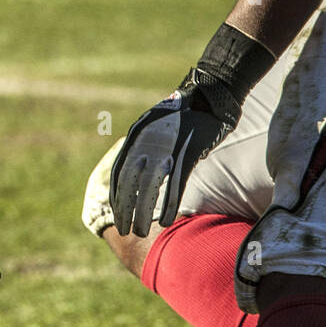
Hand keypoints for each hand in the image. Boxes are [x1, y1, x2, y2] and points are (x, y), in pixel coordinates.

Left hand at [110, 71, 240, 237]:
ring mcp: (166, 148)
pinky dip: (169, 204)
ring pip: (149, 187)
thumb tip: (140, 169)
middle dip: (125, 208)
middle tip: (123, 229)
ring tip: (141, 230)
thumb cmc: (184, 114)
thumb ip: (146, 145)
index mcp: (137, 135)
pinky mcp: (186, 153)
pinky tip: (167, 221)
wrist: (209, 96)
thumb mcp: (157, 126)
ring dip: (144, 212)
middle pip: (130, 182)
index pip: (119, 171)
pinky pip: (174, 184)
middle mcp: (146, 141)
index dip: (116, 195)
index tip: (116, 213)